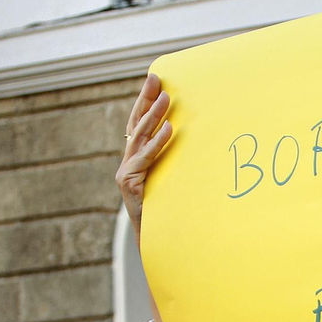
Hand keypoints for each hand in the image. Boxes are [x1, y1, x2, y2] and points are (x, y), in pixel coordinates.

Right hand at [117, 73, 174, 246]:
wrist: (156, 243)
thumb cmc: (168, 213)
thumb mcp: (171, 182)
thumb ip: (174, 162)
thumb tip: (195, 139)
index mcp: (135, 160)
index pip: (138, 124)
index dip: (144, 101)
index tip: (155, 79)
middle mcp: (127, 163)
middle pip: (135, 124)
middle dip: (145, 99)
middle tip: (155, 78)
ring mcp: (126, 173)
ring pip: (139, 138)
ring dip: (153, 115)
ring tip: (166, 99)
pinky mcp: (129, 184)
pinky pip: (145, 159)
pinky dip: (157, 142)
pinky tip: (169, 128)